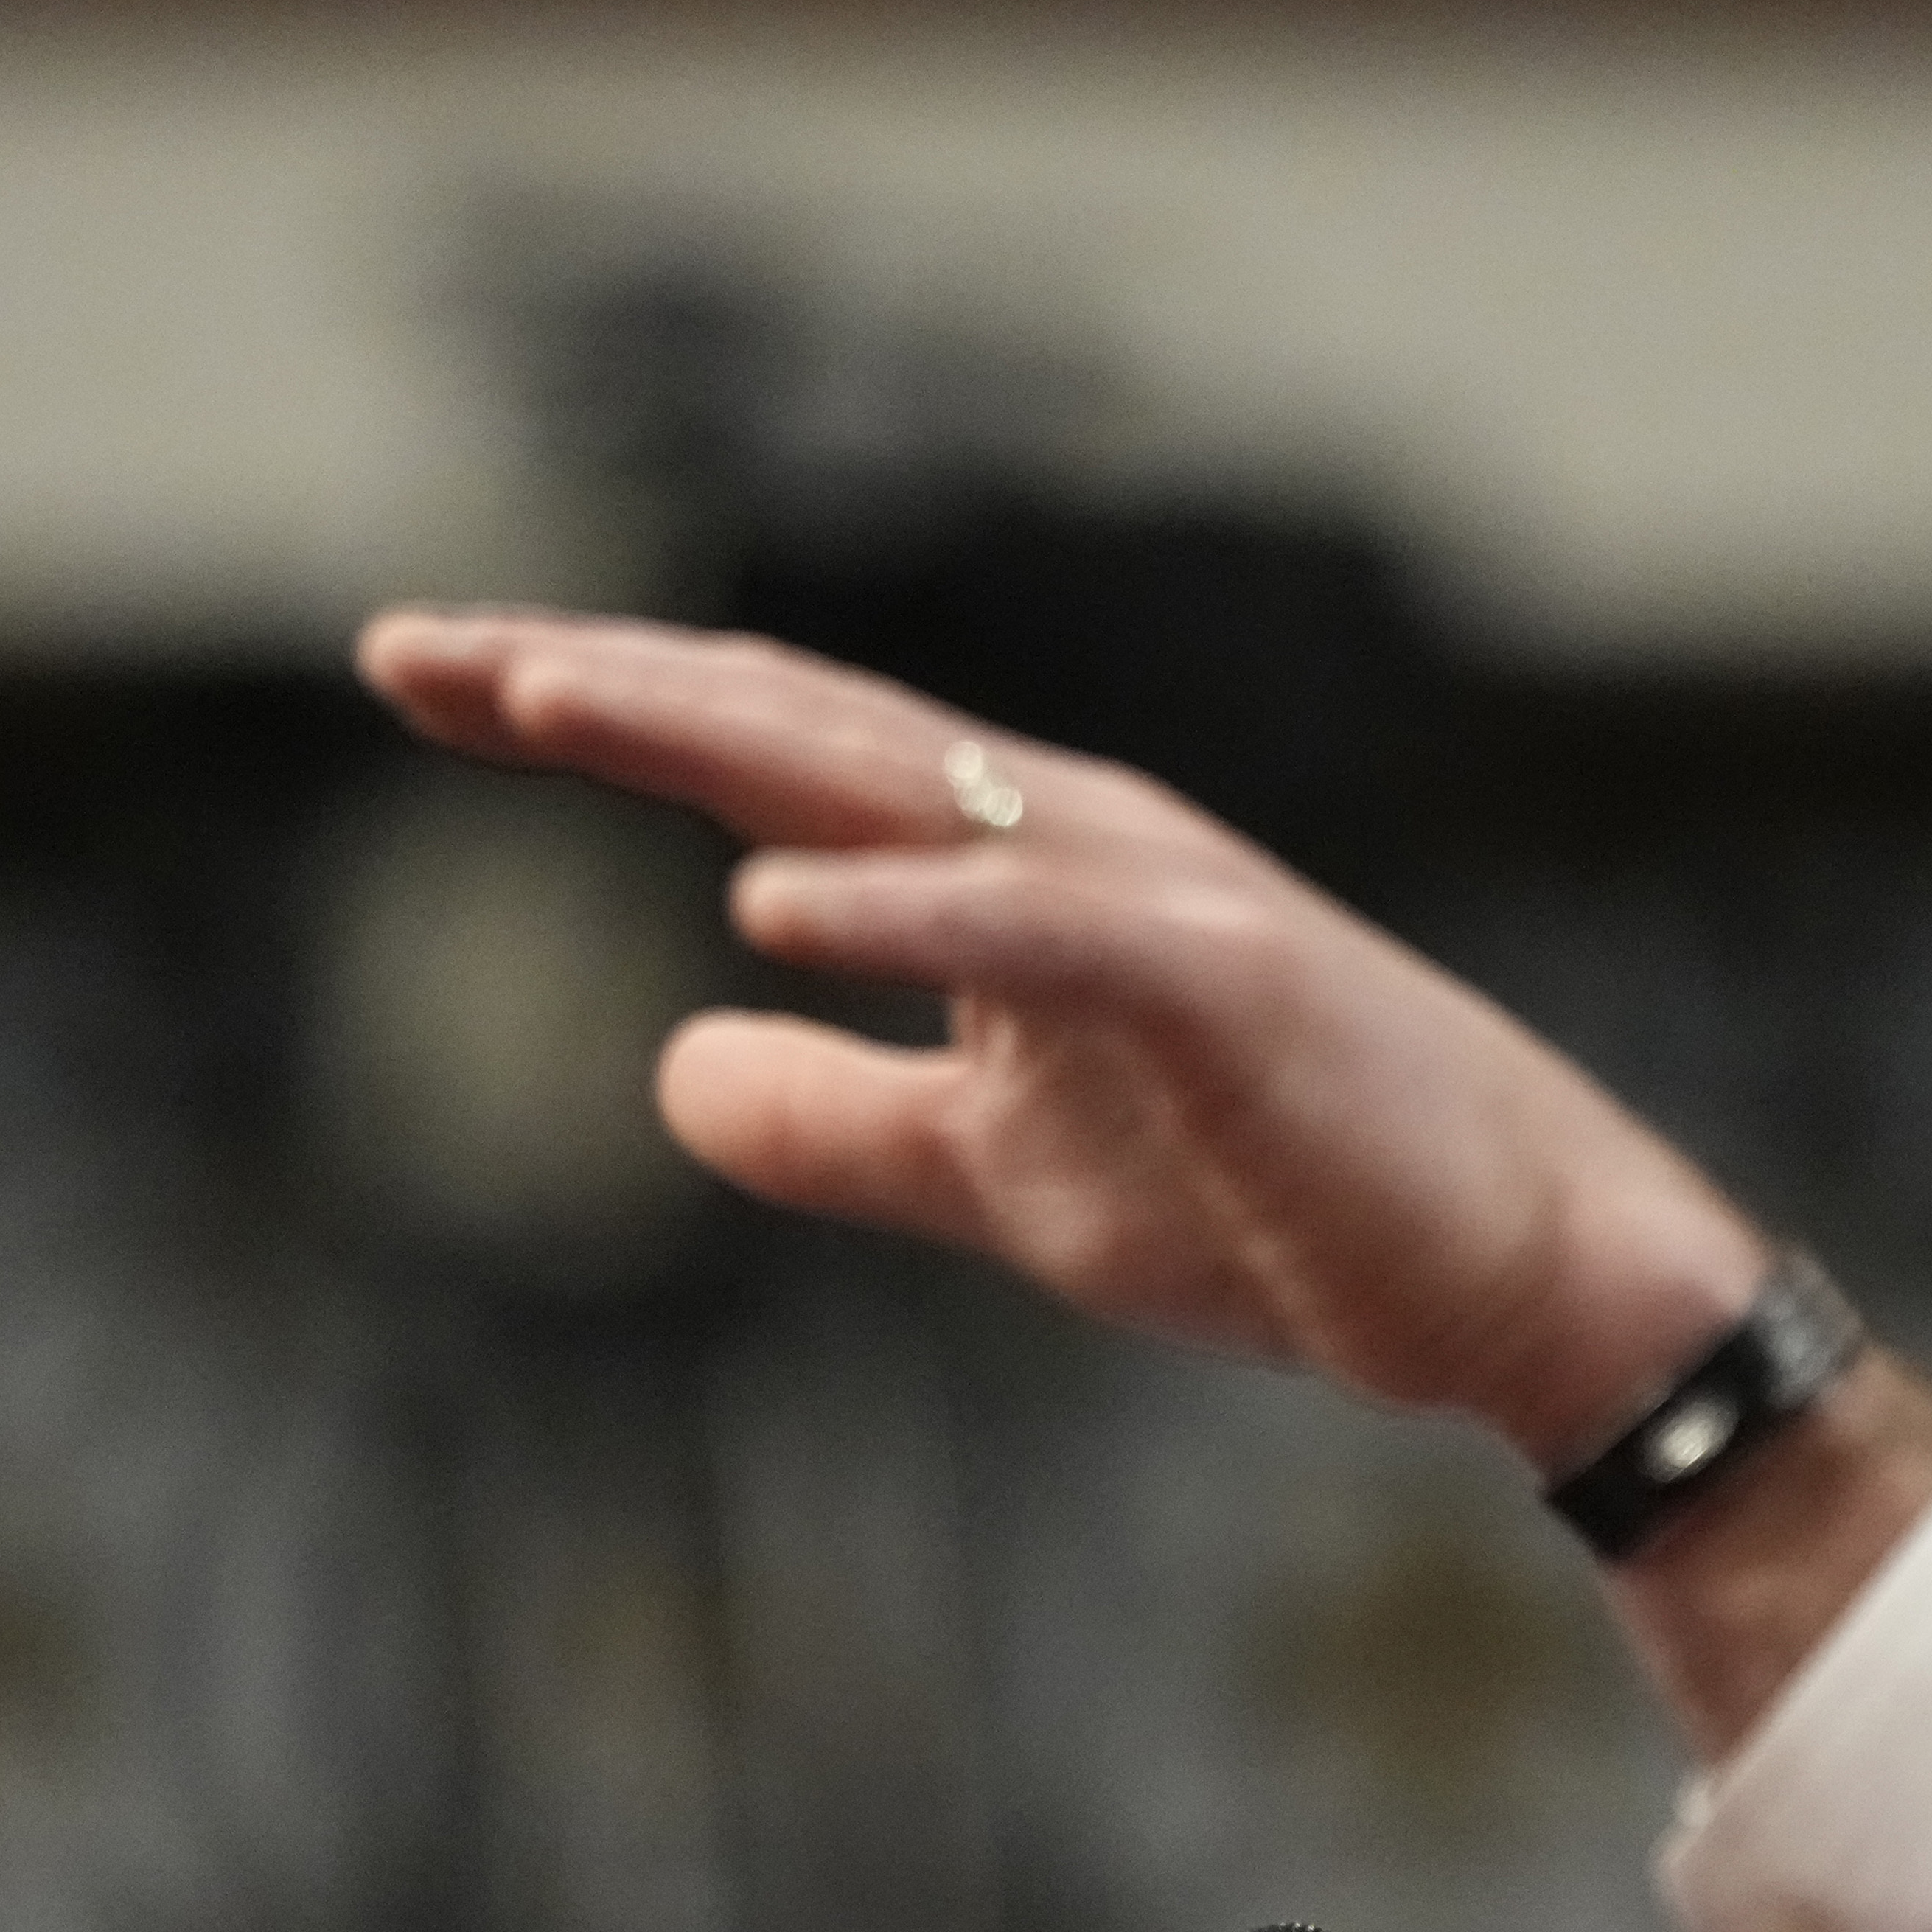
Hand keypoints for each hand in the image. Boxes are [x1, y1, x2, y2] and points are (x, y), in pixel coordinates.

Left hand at [356, 607, 1770, 1466]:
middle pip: (798, 727)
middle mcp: (1070, 843)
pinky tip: (767, 900)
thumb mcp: (1007, 1180)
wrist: (1522, 1284)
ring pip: (898, 782)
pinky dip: (909, 907)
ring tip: (535, 700)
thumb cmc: (1287, 1208)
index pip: (770, 756)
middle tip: (409, 647)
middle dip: (602, 681)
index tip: (425, 675)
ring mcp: (1154, 904)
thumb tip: (668, 1068)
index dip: (597, 705)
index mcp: (1012, 870)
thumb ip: (844, 1123)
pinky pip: (1042, 935)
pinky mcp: (1227, 992)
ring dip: (713, 731)